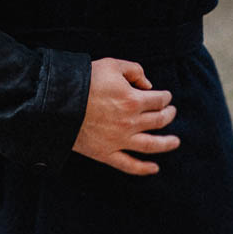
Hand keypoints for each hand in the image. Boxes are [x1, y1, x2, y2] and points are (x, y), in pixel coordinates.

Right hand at [73, 57, 178, 175]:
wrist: (57, 102)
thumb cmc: (84, 80)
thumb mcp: (111, 65)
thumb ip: (135, 70)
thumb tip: (148, 85)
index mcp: (133, 100)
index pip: (160, 100)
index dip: (166, 97)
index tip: (165, 96)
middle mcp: (130, 122)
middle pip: (159, 121)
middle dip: (168, 114)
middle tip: (171, 112)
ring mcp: (119, 140)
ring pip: (151, 145)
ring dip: (167, 143)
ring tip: (175, 141)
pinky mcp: (106, 153)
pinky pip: (129, 165)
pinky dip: (144, 169)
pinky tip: (154, 168)